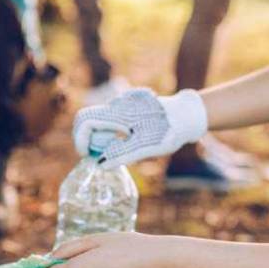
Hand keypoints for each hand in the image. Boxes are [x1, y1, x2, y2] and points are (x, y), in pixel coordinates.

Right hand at [72, 88, 207, 168]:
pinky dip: (113, 132)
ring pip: (101, 120)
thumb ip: (120, 155)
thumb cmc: (167, 131)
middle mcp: (117, 103)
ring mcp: (123, 103)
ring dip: (103, 137)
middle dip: (90, 139)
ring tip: (121, 148)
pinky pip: (112, 119)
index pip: (85, 120)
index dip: (80, 139)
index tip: (87, 155)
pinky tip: (129, 139)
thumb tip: (99, 165)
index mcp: (118, 111)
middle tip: (102, 156)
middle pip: (89, 119)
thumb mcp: (145, 147)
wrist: (187, 115)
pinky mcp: (129, 106)